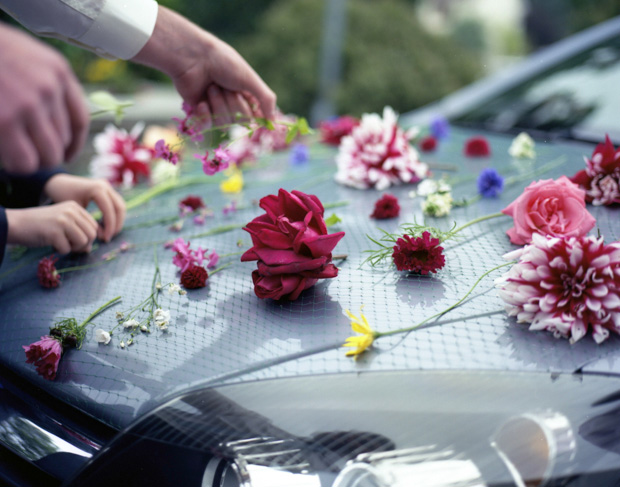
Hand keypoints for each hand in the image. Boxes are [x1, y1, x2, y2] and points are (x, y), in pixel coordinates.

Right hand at [0, 24, 88, 173]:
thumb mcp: (26, 55)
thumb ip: (46, 81)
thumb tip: (55, 120)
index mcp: (58, 71)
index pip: (80, 119)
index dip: (74, 144)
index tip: (66, 154)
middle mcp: (49, 88)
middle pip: (64, 140)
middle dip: (48, 153)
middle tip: (30, 155)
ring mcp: (29, 105)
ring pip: (49, 154)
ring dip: (34, 161)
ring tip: (16, 155)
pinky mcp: (5, 121)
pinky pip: (26, 161)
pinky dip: (19, 166)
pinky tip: (8, 160)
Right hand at [6, 202, 97, 253]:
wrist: (17, 223)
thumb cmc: (41, 225)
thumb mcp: (63, 223)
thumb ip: (78, 232)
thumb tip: (89, 249)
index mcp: (75, 207)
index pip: (94, 226)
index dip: (88, 237)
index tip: (76, 240)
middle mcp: (71, 212)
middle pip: (92, 234)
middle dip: (83, 244)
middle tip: (70, 245)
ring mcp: (63, 221)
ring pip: (83, 241)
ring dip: (73, 248)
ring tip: (62, 244)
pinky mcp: (54, 232)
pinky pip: (67, 249)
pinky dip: (60, 250)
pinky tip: (51, 244)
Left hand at [43, 174, 125, 241]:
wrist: (58, 182)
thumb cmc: (63, 196)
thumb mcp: (76, 211)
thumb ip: (90, 223)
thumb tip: (101, 236)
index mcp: (97, 189)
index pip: (110, 210)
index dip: (110, 226)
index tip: (105, 238)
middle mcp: (105, 186)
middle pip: (120, 208)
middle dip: (116, 224)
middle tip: (109, 237)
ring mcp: (107, 186)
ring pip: (120, 206)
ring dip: (117, 221)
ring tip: (109, 233)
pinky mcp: (107, 189)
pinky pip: (116, 204)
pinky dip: (114, 216)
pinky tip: (107, 226)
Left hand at [133, 6, 275, 124]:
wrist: (193, 58)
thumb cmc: (223, 63)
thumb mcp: (250, 79)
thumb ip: (266, 100)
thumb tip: (273, 123)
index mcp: (247, 93)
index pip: (258, 115)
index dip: (256, 115)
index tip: (256, 113)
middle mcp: (233, 102)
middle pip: (241, 120)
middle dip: (233, 103)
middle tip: (225, 86)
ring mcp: (217, 108)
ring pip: (225, 122)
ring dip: (218, 104)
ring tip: (211, 87)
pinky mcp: (201, 112)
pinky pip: (209, 126)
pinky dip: (205, 114)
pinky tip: (201, 102)